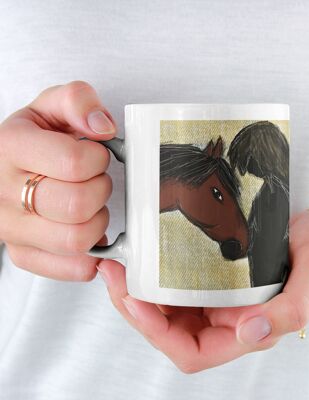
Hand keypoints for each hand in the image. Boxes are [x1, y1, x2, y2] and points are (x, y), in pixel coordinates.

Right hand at [0, 81, 115, 280]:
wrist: (7, 166)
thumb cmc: (37, 139)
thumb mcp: (51, 106)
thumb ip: (78, 101)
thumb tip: (102, 127)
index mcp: (11, 148)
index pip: (74, 163)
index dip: (98, 159)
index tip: (95, 156)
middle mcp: (2, 192)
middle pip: (77, 205)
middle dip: (100, 190)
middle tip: (95, 181)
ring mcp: (11, 229)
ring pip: (78, 240)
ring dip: (99, 221)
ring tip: (91, 205)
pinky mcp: (24, 254)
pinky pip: (73, 268)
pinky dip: (93, 255)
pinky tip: (92, 233)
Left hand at [97, 206, 308, 372]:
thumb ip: (287, 312)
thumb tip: (248, 333)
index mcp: (251, 328)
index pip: (192, 350)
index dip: (158, 333)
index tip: (135, 301)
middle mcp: (231, 317)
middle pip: (170, 330)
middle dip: (136, 308)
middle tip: (114, 276)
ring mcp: (223, 296)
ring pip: (170, 307)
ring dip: (141, 291)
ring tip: (120, 266)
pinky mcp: (219, 274)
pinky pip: (181, 282)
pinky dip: (158, 274)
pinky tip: (146, 257)